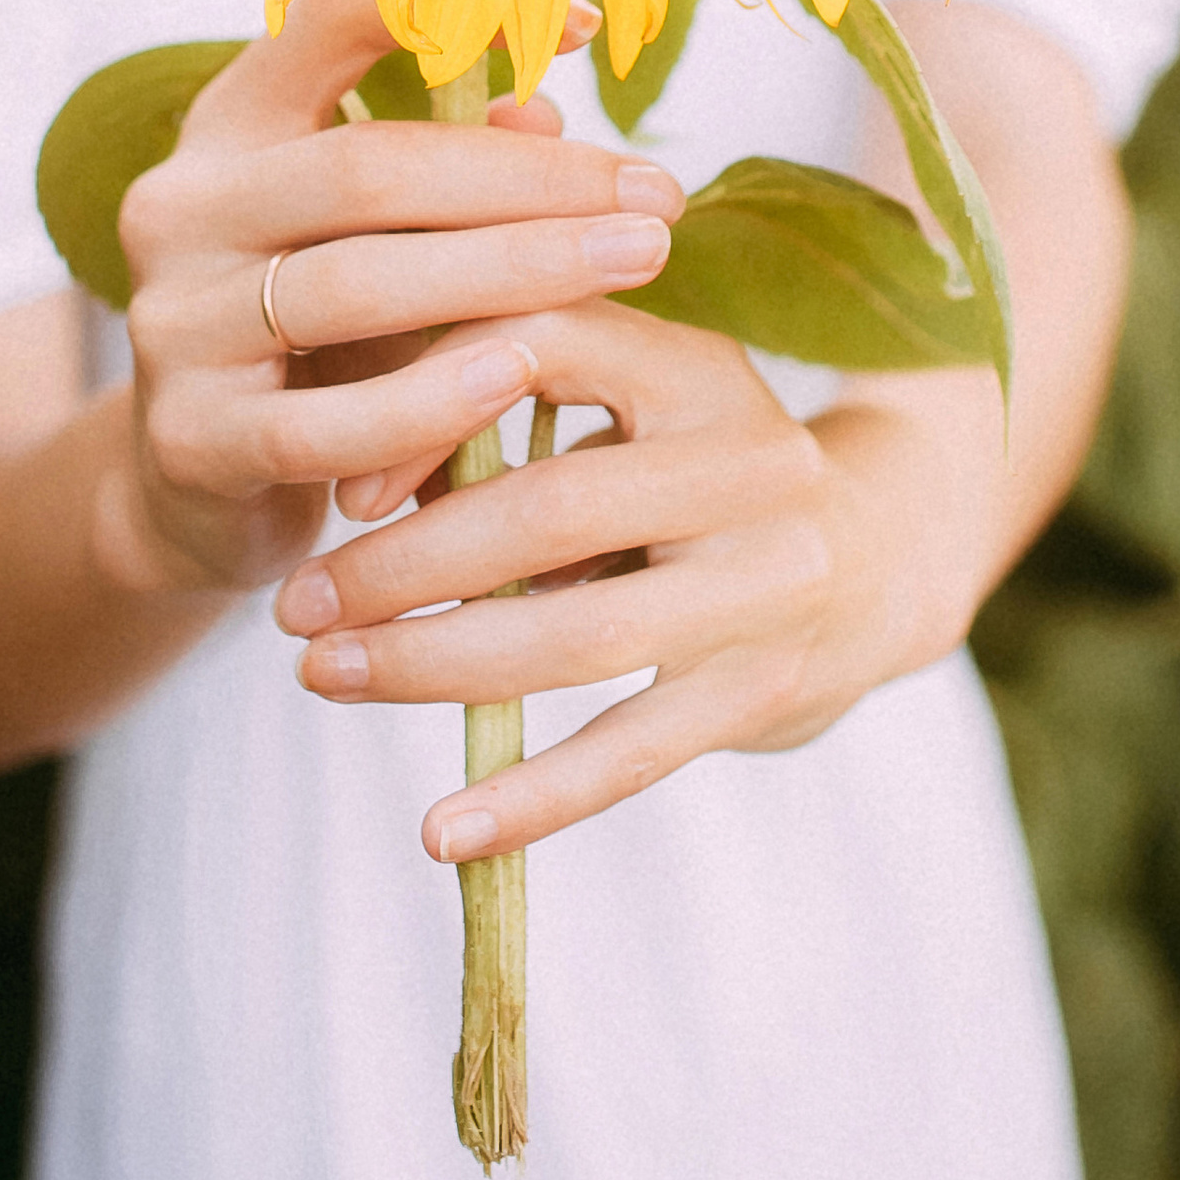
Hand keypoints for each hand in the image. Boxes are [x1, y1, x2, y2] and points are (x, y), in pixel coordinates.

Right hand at [97, 0, 685, 601]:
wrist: (193, 490)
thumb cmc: (318, 339)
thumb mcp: (376, 240)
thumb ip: (449, 172)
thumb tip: (544, 110)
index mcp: (230, 126)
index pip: (324, 21)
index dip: (454, 4)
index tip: (586, 20)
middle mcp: (182, 206)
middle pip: (369, 167)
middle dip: (531, 178)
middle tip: (658, 193)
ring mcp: (175, 323)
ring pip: (354, 285)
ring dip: (512, 271)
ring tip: (632, 263)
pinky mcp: (189, 440)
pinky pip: (325, 423)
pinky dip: (430, 400)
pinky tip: (521, 375)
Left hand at [271, 300, 1006, 862]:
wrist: (884, 554)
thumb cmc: (696, 468)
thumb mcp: (635, 402)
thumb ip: (514, 408)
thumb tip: (350, 464)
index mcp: (698, 366)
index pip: (548, 346)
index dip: (428, 406)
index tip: (339, 484)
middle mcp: (747, 463)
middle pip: (547, 507)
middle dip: (401, 563)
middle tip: (295, 603)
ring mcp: (764, 585)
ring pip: (575, 638)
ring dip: (431, 666)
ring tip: (324, 678)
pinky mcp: (764, 691)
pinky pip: (631, 755)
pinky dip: (531, 799)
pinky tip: (442, 834)